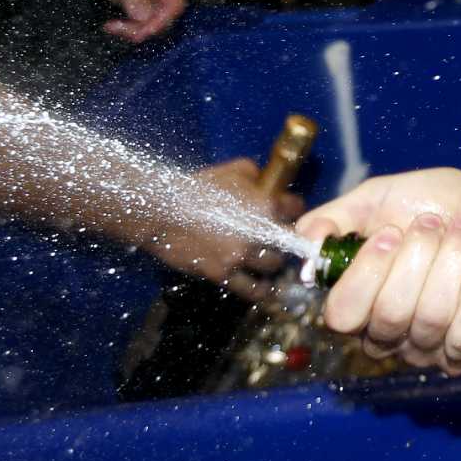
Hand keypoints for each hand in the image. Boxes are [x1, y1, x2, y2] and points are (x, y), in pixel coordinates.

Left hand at [80, 0, 185, 41]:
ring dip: (133, 29)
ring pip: (152, 22)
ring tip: (111, 26)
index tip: (138, 31)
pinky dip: (128, 27)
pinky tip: (111, 25)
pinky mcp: (141, 1)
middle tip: (119, 29)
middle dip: (143, 27)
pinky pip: (141, 21)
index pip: (174, 6)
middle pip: (164, 17)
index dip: (159, 21)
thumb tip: (144, 18)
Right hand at [141, 157, 301, 299]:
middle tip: (278, 238)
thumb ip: (257, 175)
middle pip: (289, 242)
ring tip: (269, 260)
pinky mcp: (224, 274)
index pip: (297, 209)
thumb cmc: (199, 186)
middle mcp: (260, 233)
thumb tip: (266, 182)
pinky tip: (264, 287)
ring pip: (274, 267)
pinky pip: (252, 290)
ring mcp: (242, 256)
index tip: (288, 212)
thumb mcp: (234, 169)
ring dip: (274, 263)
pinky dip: (262, 290)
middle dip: (285, 239)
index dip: (293, 209)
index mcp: (266, 205)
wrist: (164, 211)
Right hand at [295, 161, 460, 373]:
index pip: (342, 316)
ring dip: (451, 262)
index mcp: (358, 301)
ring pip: (431, 320)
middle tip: (433, 222)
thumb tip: (306, 242)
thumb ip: (334, 219)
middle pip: (390, 316)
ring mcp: (430, 347)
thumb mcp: (376, 199)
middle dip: (417, 258)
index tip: (389, 234)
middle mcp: (388, 335)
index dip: (365, 276)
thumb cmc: (434, 203)